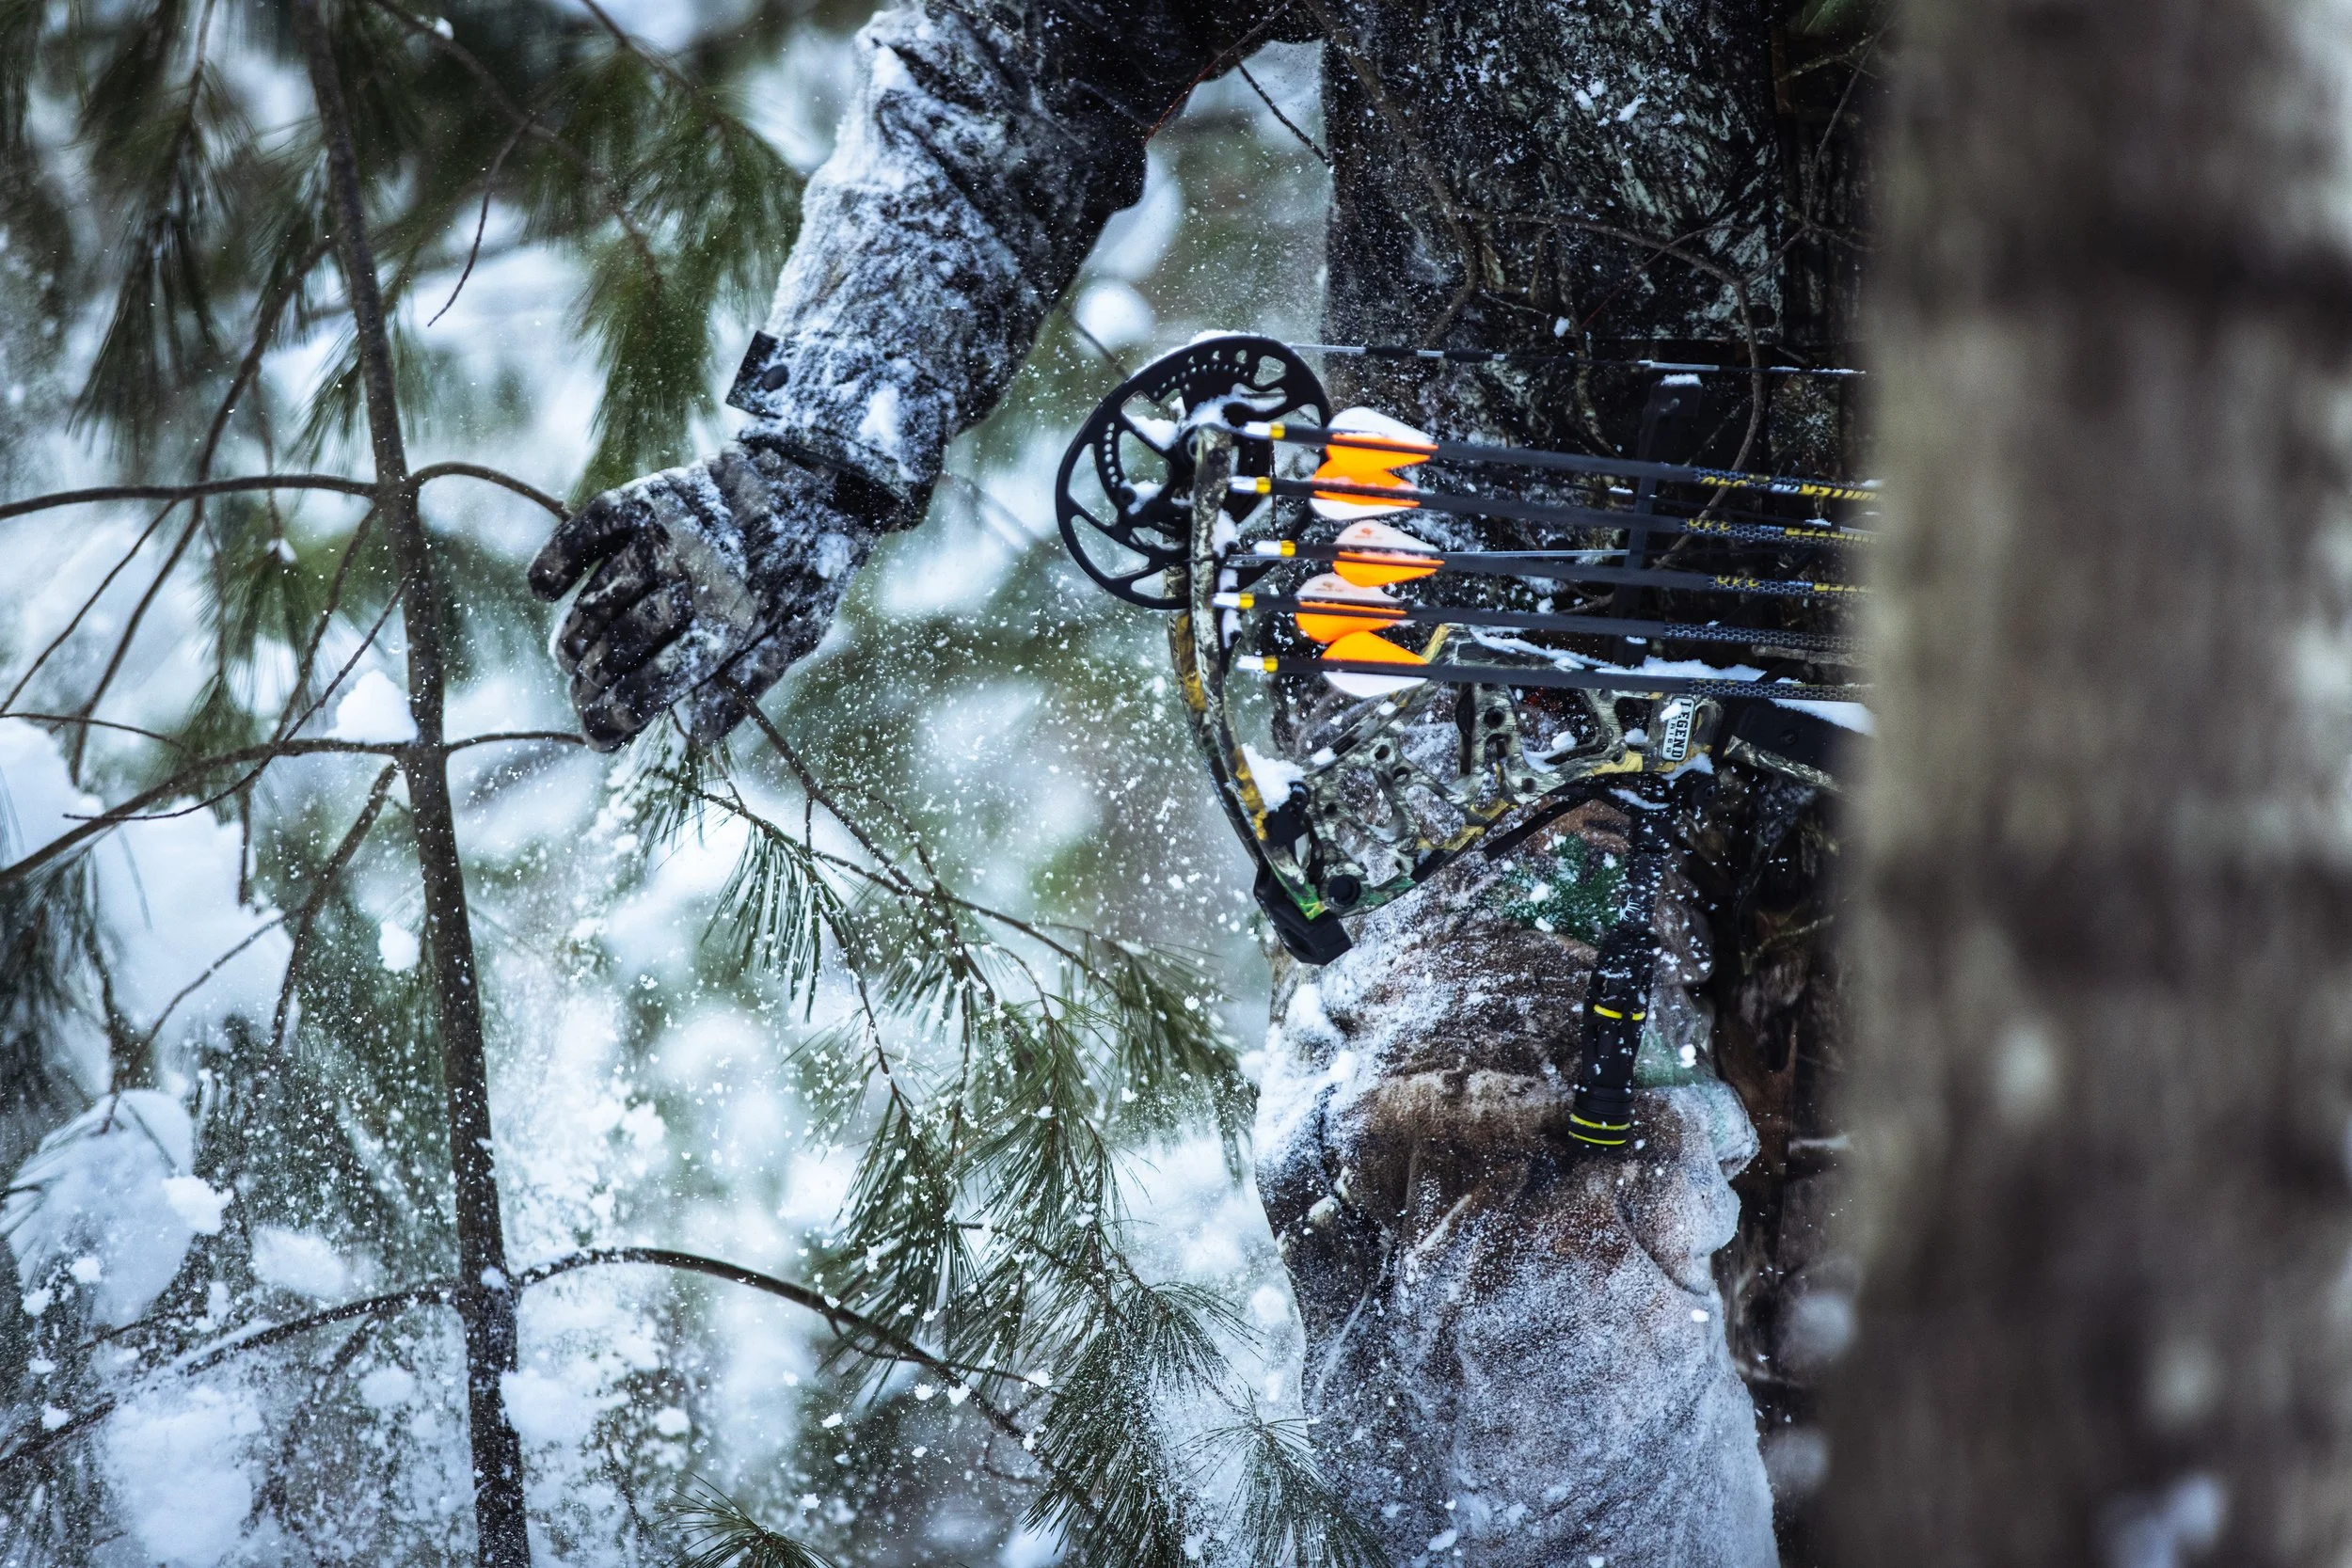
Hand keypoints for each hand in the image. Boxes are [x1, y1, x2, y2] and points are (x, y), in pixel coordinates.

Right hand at [528, 440, 887, 749]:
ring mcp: (667, 534)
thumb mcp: (799, 629)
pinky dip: (561, 557)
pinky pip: (592, 527)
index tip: (597, 736)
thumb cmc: (809, 566)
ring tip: (571, 663)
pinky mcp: (650, 495)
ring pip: (600, 598)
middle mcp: (693, 579)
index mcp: (732, 622)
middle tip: (582, 700)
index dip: (618, 715)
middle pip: (620, 647)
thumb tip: (700, 736)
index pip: (659, 682)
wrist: (820, 479)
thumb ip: (750, 679)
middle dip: (592, 685)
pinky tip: (544, 589)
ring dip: (575, 638)